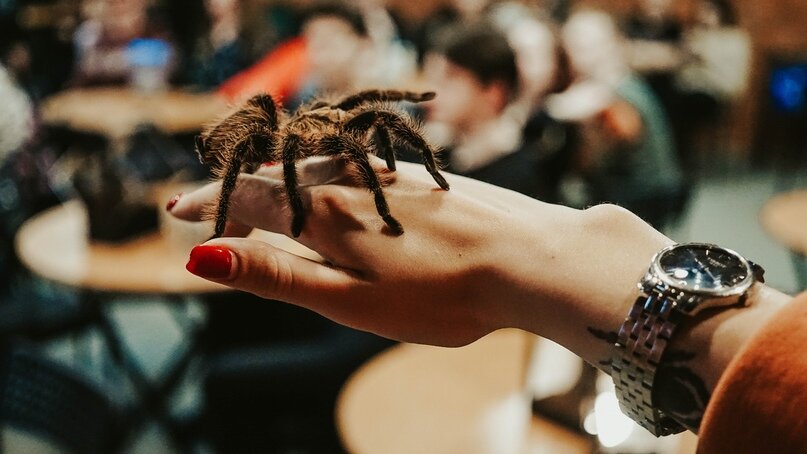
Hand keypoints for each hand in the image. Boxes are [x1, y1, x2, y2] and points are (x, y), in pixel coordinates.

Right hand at [170, 157, 670, 351]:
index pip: (250, 199)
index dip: (211, 203)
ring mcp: (391, 173)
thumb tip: (201, 256)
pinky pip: (358, 167)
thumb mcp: (345, 298)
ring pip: (320, 169)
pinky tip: (339, 187)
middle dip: (243, 191)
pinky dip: (330, 177)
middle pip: (281, 179)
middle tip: (219, 205)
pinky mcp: (423, 175)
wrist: (529, 261)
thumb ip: (274, 275)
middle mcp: (352, 181)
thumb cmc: (438, 295)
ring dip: (285, 181)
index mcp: (325, 214)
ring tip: (268, 195)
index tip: (178, 208)